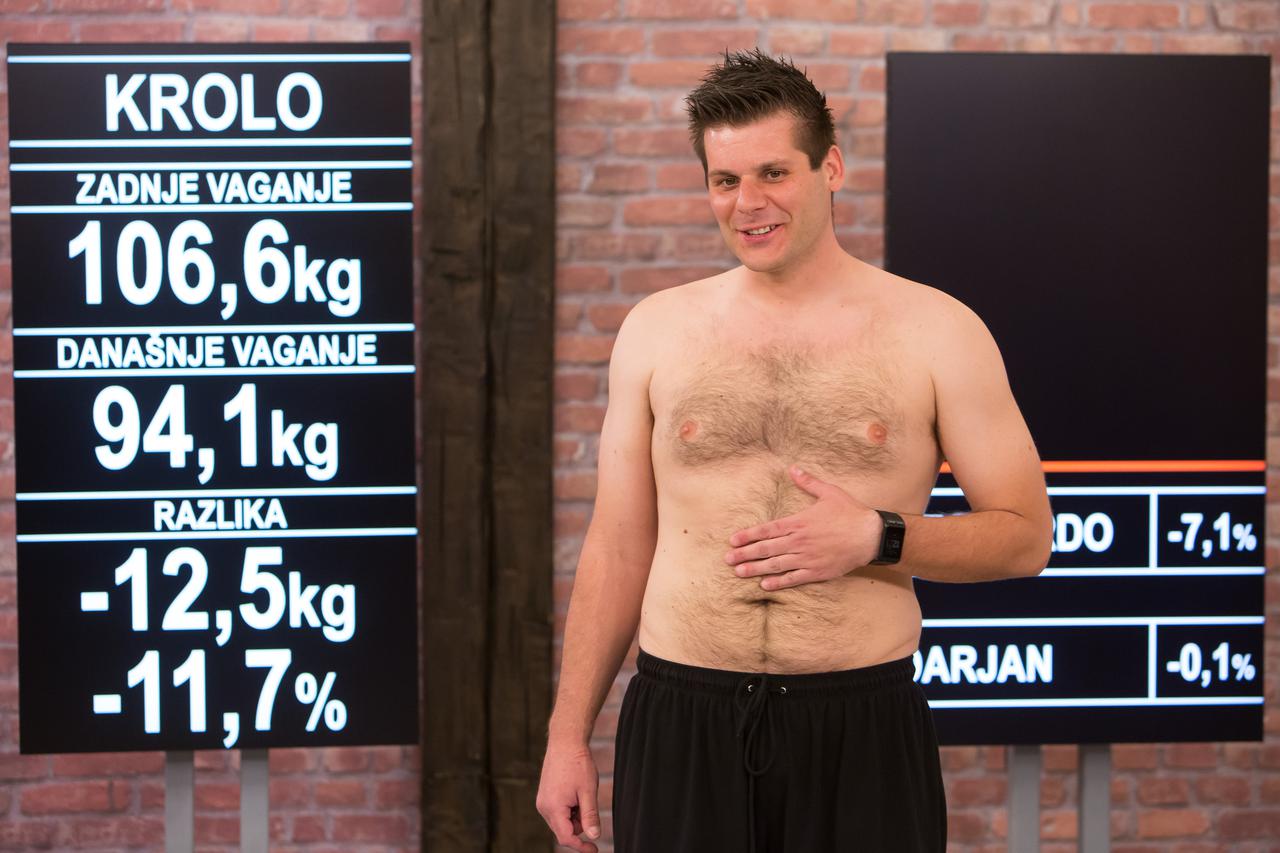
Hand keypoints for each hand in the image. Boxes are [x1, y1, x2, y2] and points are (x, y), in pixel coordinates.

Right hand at [536, 739, 601, 851]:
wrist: (565, 742)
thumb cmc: (577, 764)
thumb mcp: (588, 791)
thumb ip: (590, 816)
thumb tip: (594, 836)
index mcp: (553, 808)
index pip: (566, 838)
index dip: (581, 846)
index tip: (594, 850)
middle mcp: (543, 807)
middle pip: (563, 830)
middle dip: (579, 825)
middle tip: (589, 805)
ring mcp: (542, 801)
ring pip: (561, 821)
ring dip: (574, 816)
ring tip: (582, 794)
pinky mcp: (544, 796)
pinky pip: (557, 812)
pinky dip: (569, 809)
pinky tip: (575, 793)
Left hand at [724, 465, 882, 590]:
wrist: (870, 536)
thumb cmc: (850, 513)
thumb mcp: (829, 493)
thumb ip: (808, 482)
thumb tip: (793, 468)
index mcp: (799, 522)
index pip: (767, 530)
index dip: (748, 535)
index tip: (733, 540)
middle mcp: (799, 541)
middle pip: (766, 549)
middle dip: (745, 554)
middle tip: (728, 560)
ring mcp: (807, 558)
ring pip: (775, 565)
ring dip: (755, 569)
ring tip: (738, 572)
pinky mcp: (817, 572)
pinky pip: (793, 579)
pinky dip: (778, 582)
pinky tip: (764, 585)